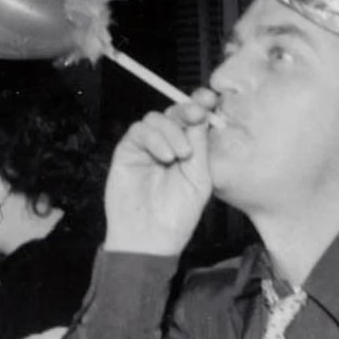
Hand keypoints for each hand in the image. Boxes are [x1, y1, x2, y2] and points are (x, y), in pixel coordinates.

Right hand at [102, 89, 216, 255]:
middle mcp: (167, 144)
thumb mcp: (199, 179)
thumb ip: (200, 148)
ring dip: (172, 130)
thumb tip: (203, 116)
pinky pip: (138, 131)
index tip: (210, 99)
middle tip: (198, 114)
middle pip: (174, 112)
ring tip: (181, 155)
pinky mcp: (127, 152)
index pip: (192, 119)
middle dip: (187, 109)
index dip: (200, 105)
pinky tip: (165, 157)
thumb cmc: (178, 215)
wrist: (151, 239)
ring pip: (156, 118)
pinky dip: (154, 138)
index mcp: (188, 149)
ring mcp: (146, 147)